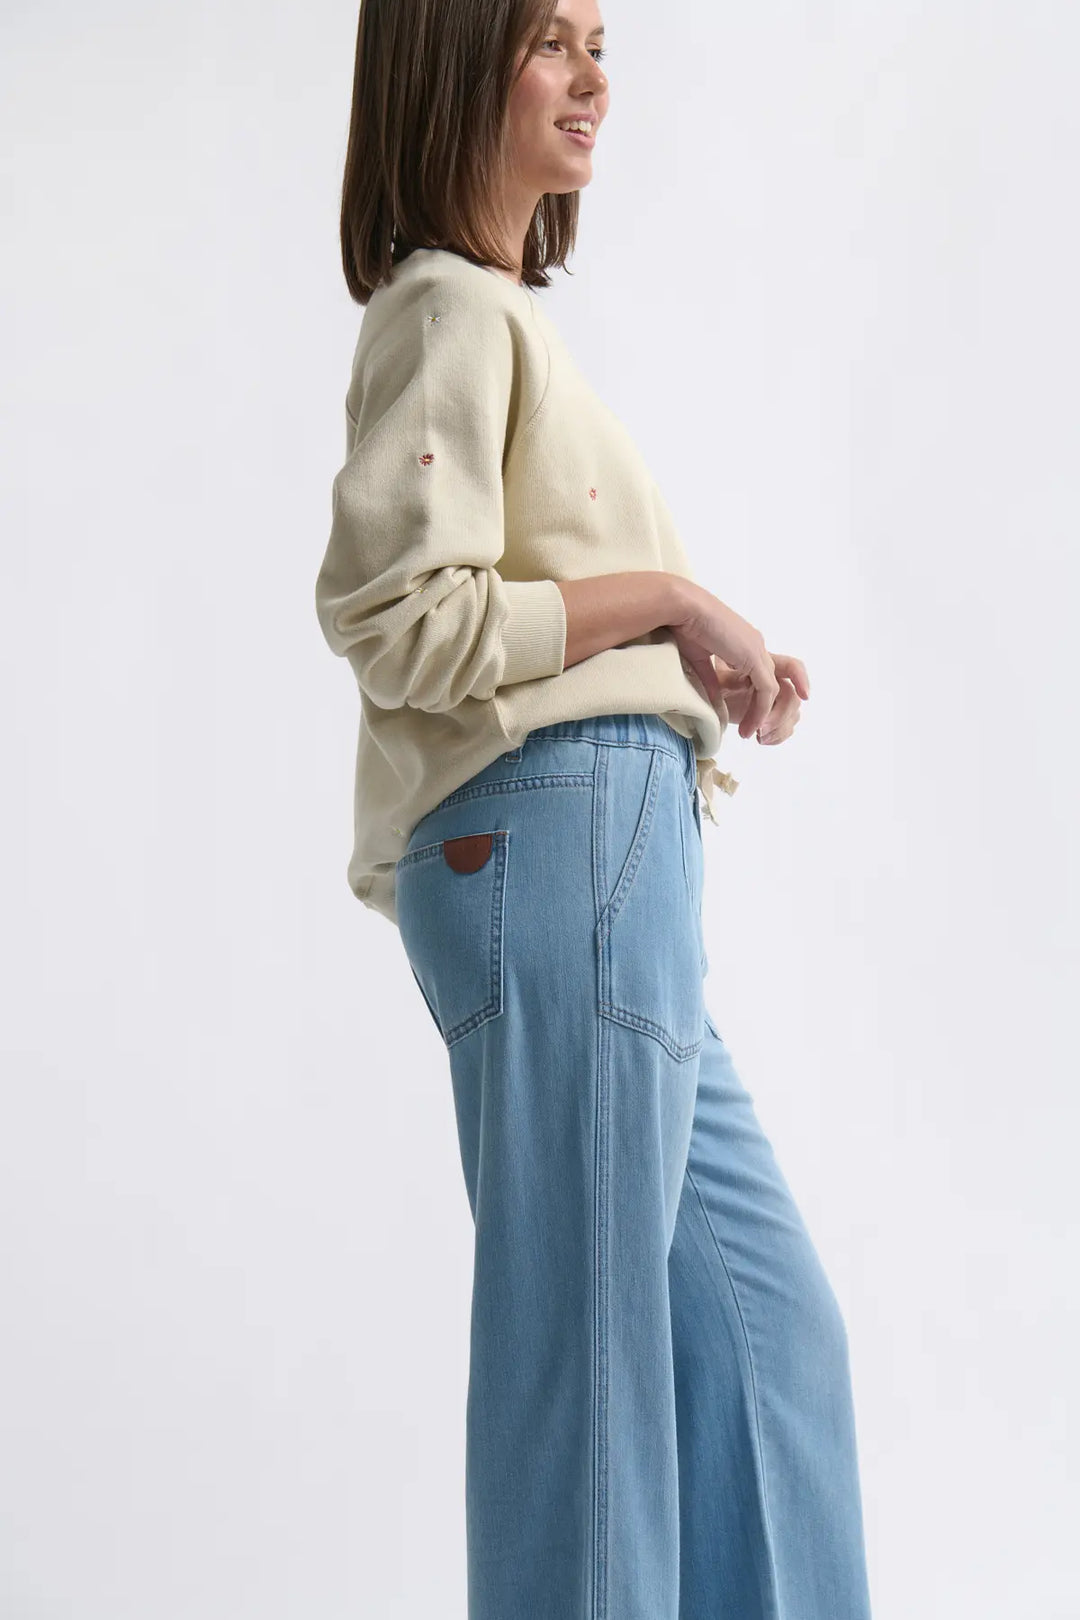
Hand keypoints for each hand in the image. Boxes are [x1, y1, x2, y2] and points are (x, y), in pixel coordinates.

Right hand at [669, 585, 808, 741]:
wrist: (682, 608)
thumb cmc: (684, 627)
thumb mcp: (700, 661)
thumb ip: (712, 682)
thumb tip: (715, 706)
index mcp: (743, 642)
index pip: (758, 676)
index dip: (754, 700)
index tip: (744, 719)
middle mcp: (755, 644)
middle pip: (770, 684)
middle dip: (764, 710)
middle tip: (752, 732)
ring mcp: (757, 649)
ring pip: (771, 690)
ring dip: (762, 715)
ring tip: (750, 734)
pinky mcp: (754, 656)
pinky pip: (766, 690)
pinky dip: (760, 710)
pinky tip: (751, 725)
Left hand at [710, 653, 808, 743]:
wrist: (695, 663)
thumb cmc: (703, 657)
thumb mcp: (710, 668)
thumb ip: (730, 680)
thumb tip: (749, 689)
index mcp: (761, 659)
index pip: (791, 668)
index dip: (801, 680)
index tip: (805, 696)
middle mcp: (770, 677)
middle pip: (791, 697)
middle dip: (779, 715)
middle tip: (759, 729)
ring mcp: (770, 696)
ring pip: (792, 713)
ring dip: (779, 728)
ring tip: (759, 737)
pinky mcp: (766, 714)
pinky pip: (784, 725)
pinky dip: (777, 736)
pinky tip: (763, 740)